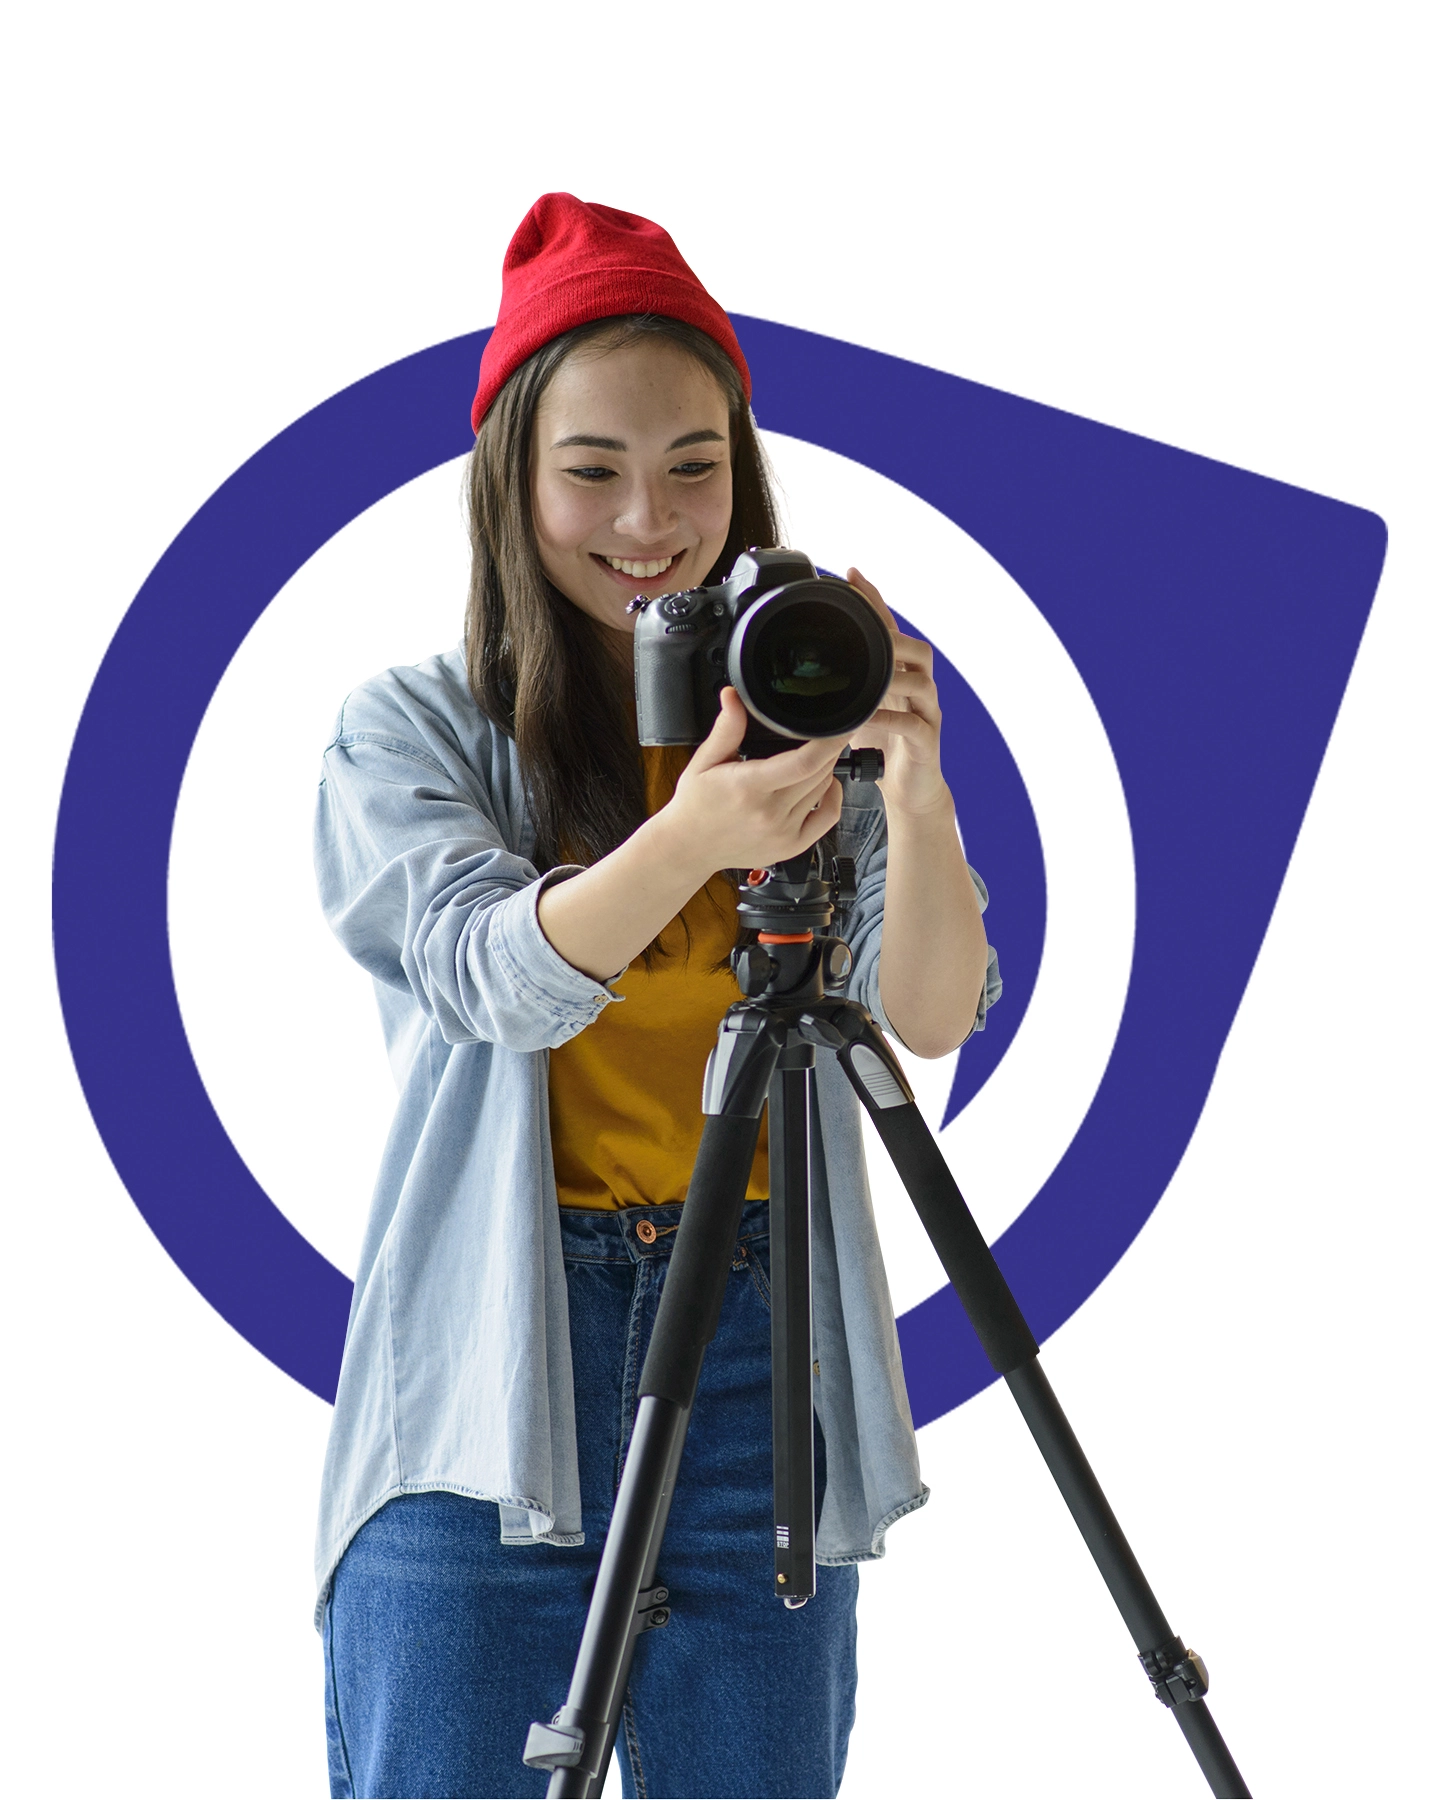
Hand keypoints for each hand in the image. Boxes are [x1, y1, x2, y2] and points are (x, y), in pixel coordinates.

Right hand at [658, 688, 847, 876]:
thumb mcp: (704, 762)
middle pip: (819, 772)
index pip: (803, 762)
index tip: (840, 725)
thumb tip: (733, 696)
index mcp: (748, 787)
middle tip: (824, 734)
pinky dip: (834, 797)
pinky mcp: (791, 847)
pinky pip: (828, 818)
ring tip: (813, 757)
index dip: (828, 741)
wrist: (689, 848)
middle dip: (828, 748)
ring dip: (826, 769)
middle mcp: (769, 812)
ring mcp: (783, 832)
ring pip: (824, 790)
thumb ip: (726, 729)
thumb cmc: (695, 805)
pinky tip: (826, 785)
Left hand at [845, 568, 950, 817]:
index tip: (852, 575)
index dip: (875, 602)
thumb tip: (804, 663)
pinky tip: (868, 719)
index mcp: (900, 675)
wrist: (907, 787)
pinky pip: (913, 725)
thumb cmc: (881, 745)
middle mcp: (918, 689)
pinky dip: (889, 720)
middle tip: (871, 635)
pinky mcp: (926, 742)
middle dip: (896, 639)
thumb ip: (842, 682)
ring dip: (895, 678)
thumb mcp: (856, 708)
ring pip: (923, 683)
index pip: (890, 630)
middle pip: (920, 650)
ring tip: (871, 677)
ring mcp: (927, 714)